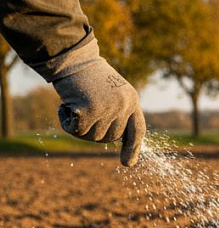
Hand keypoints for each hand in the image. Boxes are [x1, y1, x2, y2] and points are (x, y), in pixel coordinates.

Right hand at [51, 46, 145, 166]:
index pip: (138, 130)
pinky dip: (66, 122)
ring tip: (74, 104)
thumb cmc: (86, 74)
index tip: (128, 164)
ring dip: (78, 126)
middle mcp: (125, 105)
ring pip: (93, 136)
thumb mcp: (110, 91)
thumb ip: (116, 112)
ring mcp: (110, 108)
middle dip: (92, 130)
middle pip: (109, 137)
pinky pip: (77, 130)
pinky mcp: (92, 109)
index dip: (133, 148)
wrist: (70, 56)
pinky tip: (64, 106)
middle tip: (81, 112)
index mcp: (132, 100)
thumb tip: (115, 138)